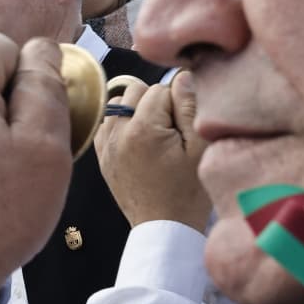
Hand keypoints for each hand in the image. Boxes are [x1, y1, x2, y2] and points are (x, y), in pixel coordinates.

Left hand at [93, 71, 210, 229]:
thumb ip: (191, 107)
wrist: (164, 228)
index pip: (159, 88)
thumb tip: (183, 75)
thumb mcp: (201, 148)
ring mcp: (106, 144)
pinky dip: (122, 125)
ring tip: (156, 136)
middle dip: (156, 103)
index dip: (178, 103)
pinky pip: (108, 124)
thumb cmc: (189, 191)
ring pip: (119, 104)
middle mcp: (117, 132)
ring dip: (137, 111)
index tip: (185, 127)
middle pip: (135, 90)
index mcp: (142, 128)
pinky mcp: (102, 156)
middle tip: (172, 131)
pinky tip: (140, 143)